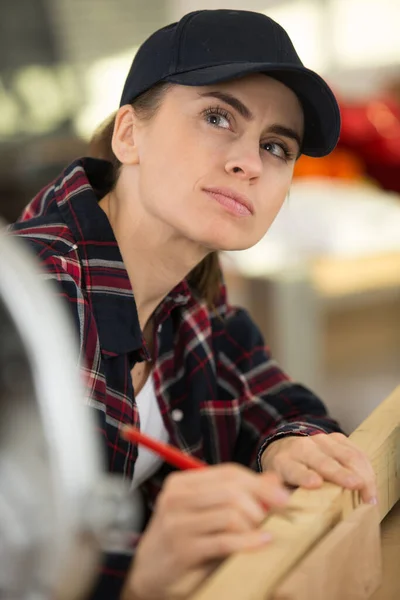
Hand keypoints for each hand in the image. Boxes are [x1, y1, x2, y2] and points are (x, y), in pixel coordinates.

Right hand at [122, 464, 289, 599]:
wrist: (150, 573)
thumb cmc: (184, 540)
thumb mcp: (208, 512)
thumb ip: (238, 494)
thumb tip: (274, 480)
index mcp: (182, 483)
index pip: (228, 473)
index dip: (260, 483)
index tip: (284, 497)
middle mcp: (176, 497)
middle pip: (231, 490)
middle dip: (260, 503)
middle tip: (275, 518)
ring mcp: (177, 523)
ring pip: (230, 513)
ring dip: (254, 525)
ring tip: (262, 534)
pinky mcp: (182, 549)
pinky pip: (224, 541)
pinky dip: (249, 542)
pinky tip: (263, 542)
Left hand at [260, 433, 376, 504]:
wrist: (286, 447)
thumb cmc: (284, 474)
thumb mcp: (276, 486)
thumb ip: (280, 495)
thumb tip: (286, 506)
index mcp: (285, 462)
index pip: (295, 470)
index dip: (305, 476)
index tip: (315, 483)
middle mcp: (303, 448)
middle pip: (323, 461)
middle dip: (341, 474)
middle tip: (358, 487)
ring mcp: (321, 440)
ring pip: (345, 455)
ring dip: (361, 473)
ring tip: (370, 495)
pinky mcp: (336, 438)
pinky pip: (356, 451)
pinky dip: (366, 467)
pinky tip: (371, 483)